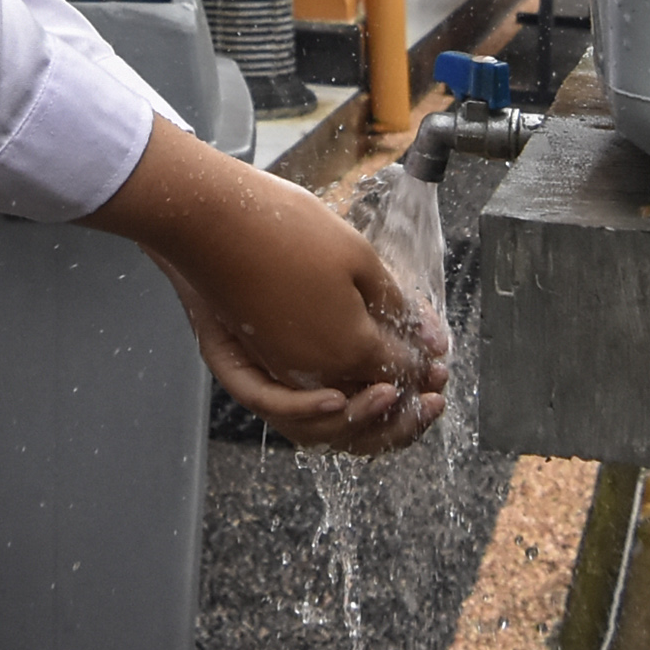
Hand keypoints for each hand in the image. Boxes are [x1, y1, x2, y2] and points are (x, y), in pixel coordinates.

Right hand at [85, 119, 449, 453]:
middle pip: (373, 415)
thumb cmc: (283, 229)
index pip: (402, 372)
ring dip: (367, 425)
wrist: (211, 221)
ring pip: (330, 428)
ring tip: (391, 402)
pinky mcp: (250, 369)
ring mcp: (278, 377)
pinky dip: (321, 417)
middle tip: (432, 391)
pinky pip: (292, 414)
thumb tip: (430, 340)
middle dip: (408, 411)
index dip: (425, 366)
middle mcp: (314, 376)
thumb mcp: (358, 255)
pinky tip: (337, 398)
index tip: (438, 353)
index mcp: (349, 348)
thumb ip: (396, 306)